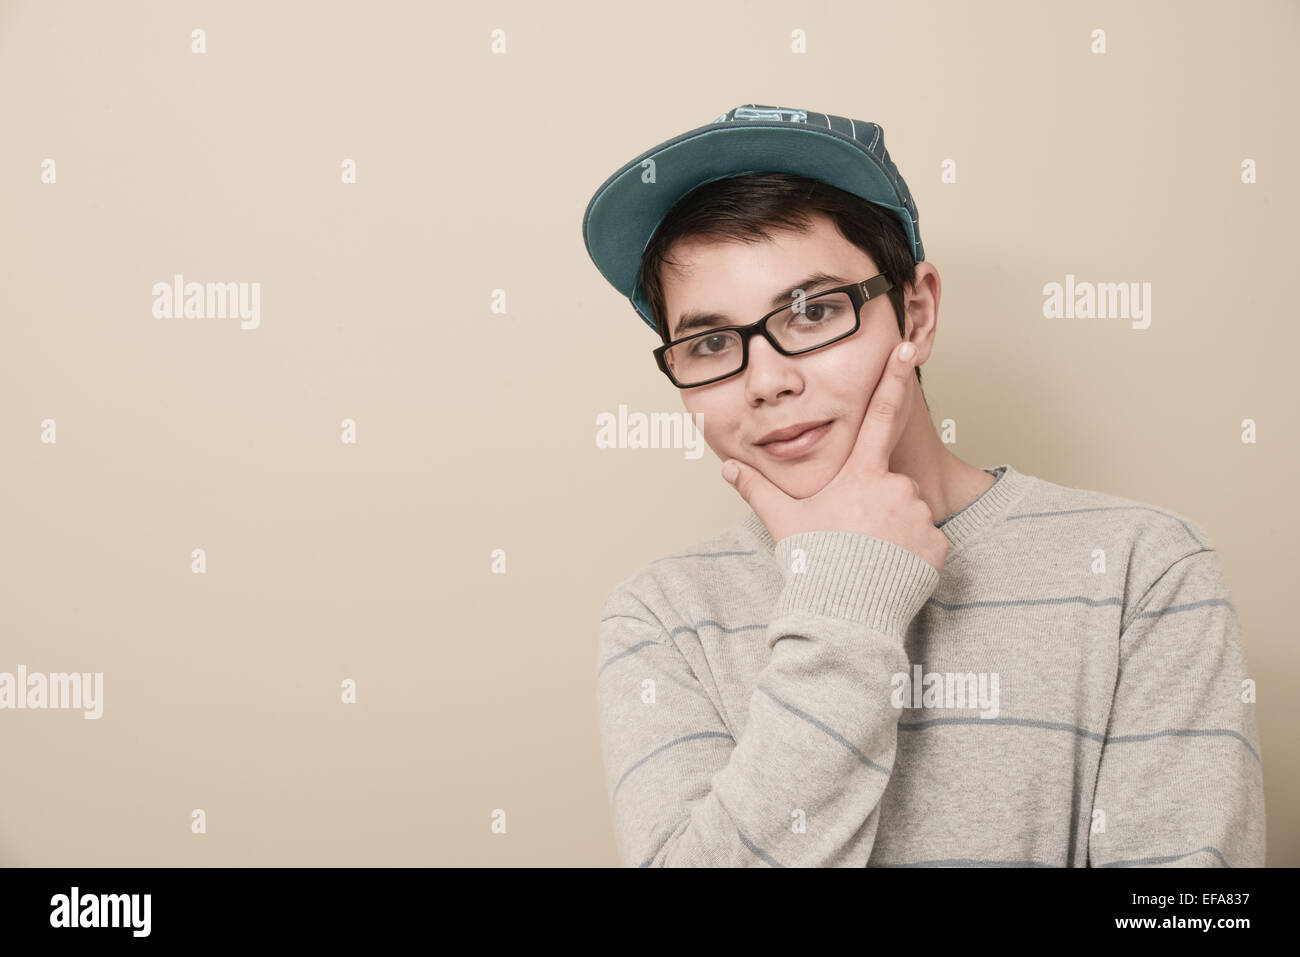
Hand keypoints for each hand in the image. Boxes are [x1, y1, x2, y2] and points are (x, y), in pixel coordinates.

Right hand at [720, 340, 948, 573]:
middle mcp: (896, 488)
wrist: (845, 613)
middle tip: (854, 537)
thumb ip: (758, 490)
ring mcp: (920, 516)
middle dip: (878, 504)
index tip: (907, 349)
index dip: (893, 379)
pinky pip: (928, 542)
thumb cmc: (815, 563)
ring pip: (910, 513)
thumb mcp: (783, 522)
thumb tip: (728, 468)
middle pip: (891, 484)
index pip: (880, 416)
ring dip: (896, 529)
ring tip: (871, 557)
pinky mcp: (937, 546)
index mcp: (861, 475)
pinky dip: (914, 554)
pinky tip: (892, 569)